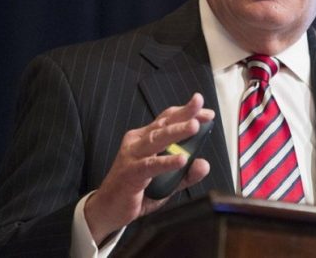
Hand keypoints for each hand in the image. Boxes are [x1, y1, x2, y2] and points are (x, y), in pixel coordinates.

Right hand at [84, 93, 213, 243]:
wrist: (107, 209)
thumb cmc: (135, 191)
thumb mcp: (167, 182)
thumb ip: (186, 174)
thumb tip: (204, 165)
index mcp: (146, 139)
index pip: (167, 120)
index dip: (186, 112)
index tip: (208, 112)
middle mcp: (138, 142)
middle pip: (164, 124)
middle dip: (184, 114)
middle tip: (200, 106)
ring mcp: (132, 156)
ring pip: (157, 139)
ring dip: (177, 131)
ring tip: (194, 126)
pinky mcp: (130, 173)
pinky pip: (150, 165)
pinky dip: (166, 162)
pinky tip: (181, 159)